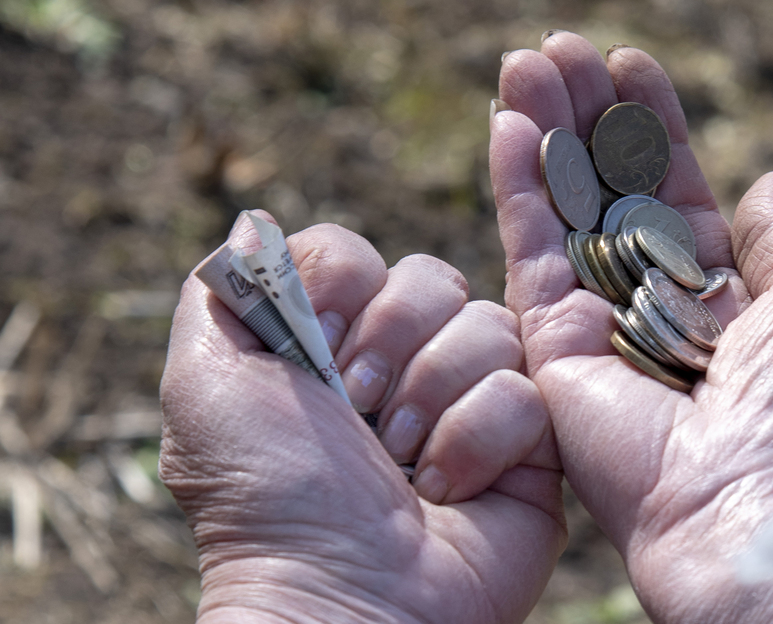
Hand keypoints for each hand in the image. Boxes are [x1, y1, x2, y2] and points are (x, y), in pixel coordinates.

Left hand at [159, 213, 564, 622]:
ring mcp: (472, 399)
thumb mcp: (207, 383)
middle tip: (361, 415)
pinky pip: (526, 389)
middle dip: (390, 347)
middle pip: (430, 278)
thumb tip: (256, 222)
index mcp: (336, 343)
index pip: (360, 255)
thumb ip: (223, 292)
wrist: (342, 595)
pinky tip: (447, 490)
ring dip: (433, 400)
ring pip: (487, 325)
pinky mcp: (530, 443)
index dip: (342, 291)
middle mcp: (407, 363)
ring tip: (403, 466)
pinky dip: (477, 442)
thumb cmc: (265, 498)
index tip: (316, 356)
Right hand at [491, 32, 772, 622]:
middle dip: (586, 119)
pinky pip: (529, 256)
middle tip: (558, 48)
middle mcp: (659, 308)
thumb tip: (767, 178)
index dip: (655, 125)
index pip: (679, 190)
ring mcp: (601, 330)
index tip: (630, 63)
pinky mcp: (551, 353)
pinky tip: (506, 123)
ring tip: (524, 62)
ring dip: (542, 136)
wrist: (763, 507)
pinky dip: (516, 189)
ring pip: (563, 214)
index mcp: (729, 296)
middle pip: (611, 193)